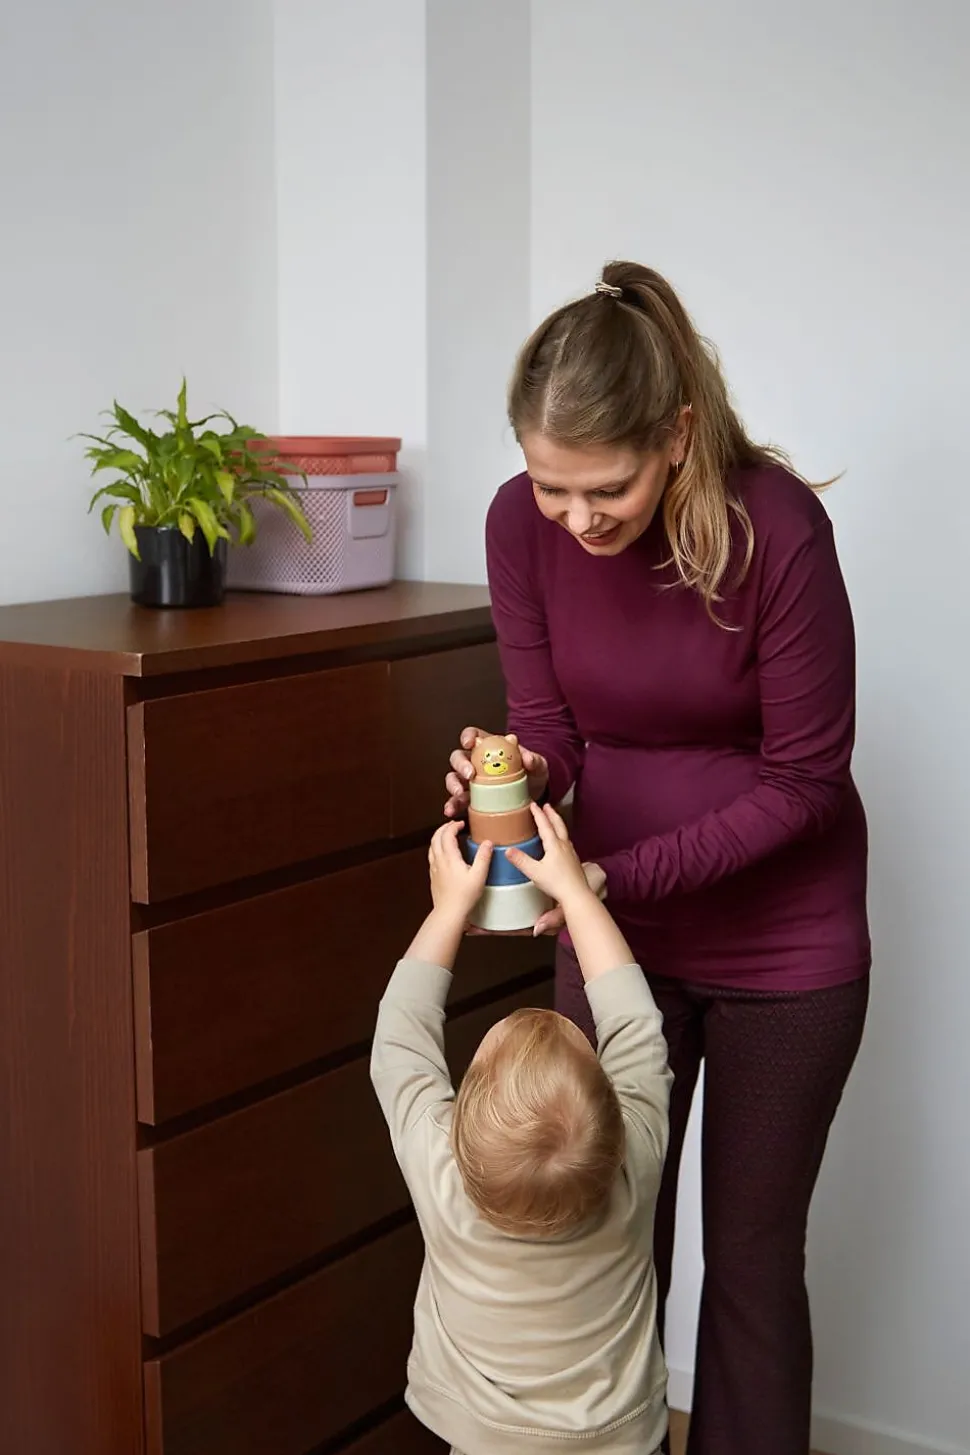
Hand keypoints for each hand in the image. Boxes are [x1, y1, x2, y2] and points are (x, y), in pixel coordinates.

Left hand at [427, 819, 492, 923]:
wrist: (448, 913)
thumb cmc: (464, 897)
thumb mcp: (479, 876)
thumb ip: (483, 857)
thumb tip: (488, 842)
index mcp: (449, 858)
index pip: (447, 834)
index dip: (453, 826)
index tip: (461, 823)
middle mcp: (439, 861)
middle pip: (435, 837)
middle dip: (443, 828)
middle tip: (453, 825)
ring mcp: (434, 869)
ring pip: (431, 846)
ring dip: (438, 837)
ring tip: (447, 835)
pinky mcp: (433, 877)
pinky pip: (431, 857)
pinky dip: (436, 848)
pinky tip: (443, 854)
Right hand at [444, 724, 549, 818]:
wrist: (535, 797)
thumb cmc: (533, 774)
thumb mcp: (538, 765)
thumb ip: (534, 760)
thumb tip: (527, 758)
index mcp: (489, 747)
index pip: (473, 735)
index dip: (468, 736)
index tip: (469, 743)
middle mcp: (476, 762)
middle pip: (458, 757)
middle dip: (460, 764)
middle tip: (470, 775)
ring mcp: (471, 781)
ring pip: (453, 778)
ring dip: (452, 785)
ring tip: (459, 794)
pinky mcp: (471, 799)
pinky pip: (457, 801)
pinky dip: (452, 805)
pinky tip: (451, 811)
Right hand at [505, 804, 606, 935]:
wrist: (577, 895)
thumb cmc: (557, 883)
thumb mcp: (534, 872)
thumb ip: (521, 860)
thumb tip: (507, 850)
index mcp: (554, 845)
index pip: (545, 825)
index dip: (538, 814)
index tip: (533, 804)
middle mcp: (564, 846)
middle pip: (558, 825)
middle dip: (551, 814)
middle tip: (547, 806)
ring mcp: (571, 853)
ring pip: (564, 833)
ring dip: (558, 823)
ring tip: (553, 820)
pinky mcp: (574, 861)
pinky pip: (567, 842)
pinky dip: (562, 836)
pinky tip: (561, 843)